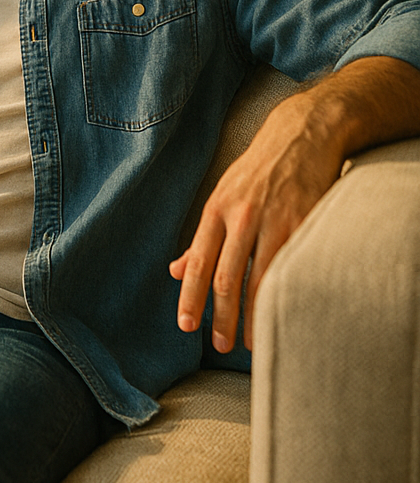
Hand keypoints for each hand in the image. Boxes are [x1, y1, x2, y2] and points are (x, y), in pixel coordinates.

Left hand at [170, 102, 340, 352]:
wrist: (300, 137)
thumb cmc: (255, 173)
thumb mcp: (220, 198)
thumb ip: (201, 239)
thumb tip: (176, 271)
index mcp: (216, 211)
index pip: (199, 263)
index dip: (190, 297)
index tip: (186, 326)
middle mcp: (242, 217)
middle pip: (228, 277)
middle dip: (222, 316)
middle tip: (221, 345)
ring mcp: (276, 220)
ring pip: (261, 278)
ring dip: (254, 315)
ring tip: (250, 340)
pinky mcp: (306, 222)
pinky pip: (293, 267)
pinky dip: (285, 294)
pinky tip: (283, 313)